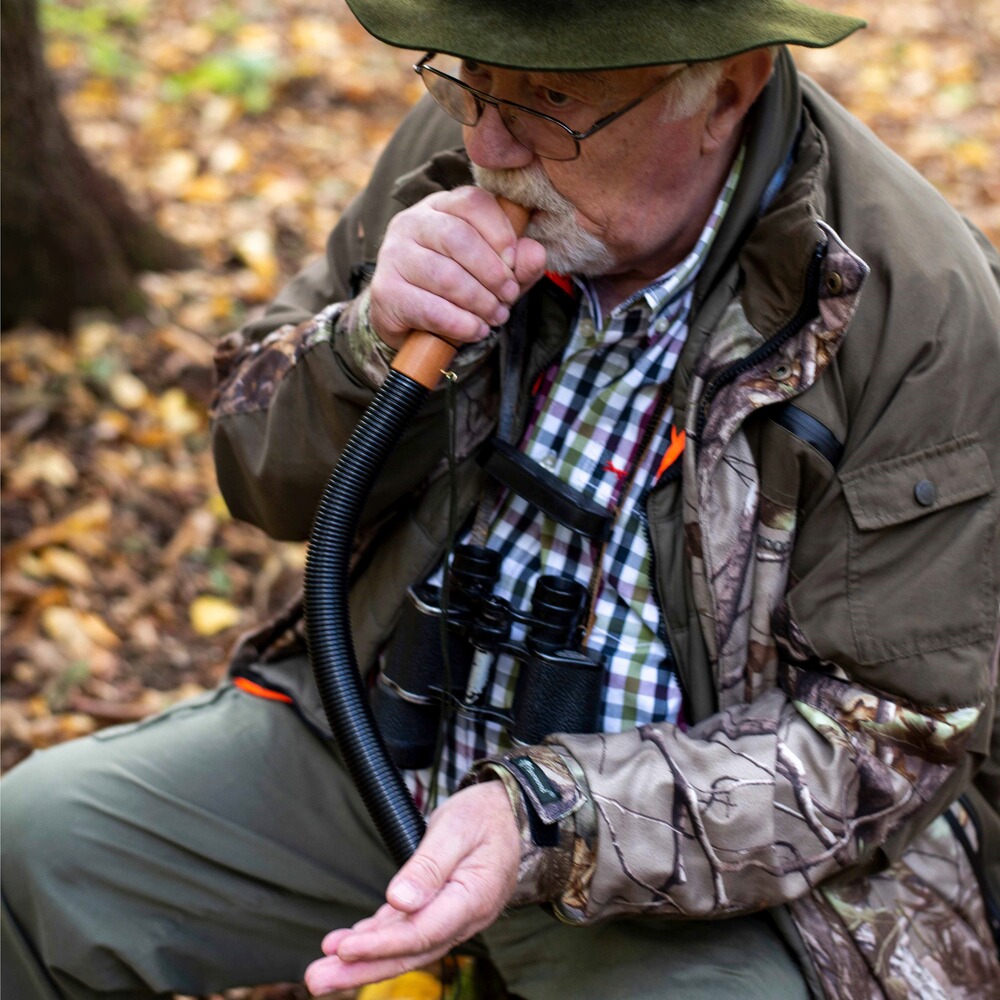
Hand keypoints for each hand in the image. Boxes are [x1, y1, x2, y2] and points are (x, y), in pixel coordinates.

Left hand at [304, 781, 519, 994]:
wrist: (512, 813)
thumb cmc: (485, 815)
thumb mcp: (456, 828)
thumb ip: (429, 866)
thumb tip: (398, 900)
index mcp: (474, 898)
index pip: (423, 932)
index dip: (382, 944)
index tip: (344, 949)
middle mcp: (465, 918)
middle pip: (410, 952)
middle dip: (363, 969)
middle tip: (317, 980)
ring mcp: (454, 918)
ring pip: (405, 947)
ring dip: (364, 960)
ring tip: (321, 971)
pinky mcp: (441, 910)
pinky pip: (407, 931)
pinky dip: (377, 939)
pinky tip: (347, 945)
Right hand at [368, 186, 546, 349]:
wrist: (410, 322)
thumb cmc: (458, 289)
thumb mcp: (495, 273)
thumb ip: (519, 263)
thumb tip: (536, 253)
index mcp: (441, 207)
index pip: (472, 202)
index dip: (500, 233)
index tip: (514, 264)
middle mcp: (412, 222)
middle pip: (457, 238)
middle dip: (492, 272)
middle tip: (509, 296)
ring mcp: (394, 255)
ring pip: (444, 275)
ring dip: (479, 301)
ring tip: (496, 316)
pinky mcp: (386, 291)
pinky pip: (429, 308)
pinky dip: (460, 323)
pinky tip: (476, 330)